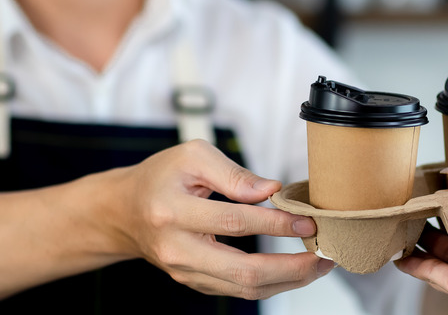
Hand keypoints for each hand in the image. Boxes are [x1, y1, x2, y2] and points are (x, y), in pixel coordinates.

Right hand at [114, 140, 333, 298]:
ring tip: (318, 265)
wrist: (124, 210)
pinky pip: (237, 290)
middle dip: (291, 267)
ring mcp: (184, 271)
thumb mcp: (193, 156)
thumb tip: (272, 191)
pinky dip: (270, 284)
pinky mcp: (193, 282)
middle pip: (242, 271)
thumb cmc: (161, 177)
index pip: (234, 222)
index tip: (307, 220)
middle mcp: (176, 249)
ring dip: (287, 281)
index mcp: (172, 212)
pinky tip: (293, 270)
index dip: (275, 222)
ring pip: (243, 288)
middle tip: (323, 255)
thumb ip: (234, 173)